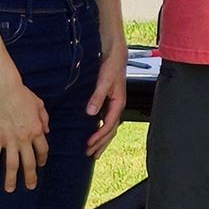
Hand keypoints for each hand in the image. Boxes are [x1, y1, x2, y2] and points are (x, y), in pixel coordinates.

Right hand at [0, 75, 50, 193]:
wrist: (5, 89)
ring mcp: (9, 140)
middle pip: (29, 162)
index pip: (42, 150)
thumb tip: (46, 131)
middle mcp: (25, 139)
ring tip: (10, 189)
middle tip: (31, 187)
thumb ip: (44, 118)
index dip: (42, 159)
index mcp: (37, 130)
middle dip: (30, 176)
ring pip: (12, 164)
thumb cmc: (23, 94)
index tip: (41, 164)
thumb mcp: (40, 104)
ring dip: (11, 178)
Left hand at [86, 36, 128, 155]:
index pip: (109, 125)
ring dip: (102, 139)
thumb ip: (97, 97)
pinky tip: (95, 134)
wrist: (116, 54)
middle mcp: (117, 105)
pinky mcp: (110, 101)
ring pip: (110, 127)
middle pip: (111, 130)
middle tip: (90, 154)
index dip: (99, 136)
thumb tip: (90, 113)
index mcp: (118, 102)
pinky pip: (107, 121)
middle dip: (101, 143)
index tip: (89, 144)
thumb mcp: (104, 81)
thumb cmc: (112, 66)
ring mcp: (114, 104)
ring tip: (93, 150)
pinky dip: (102, 130)